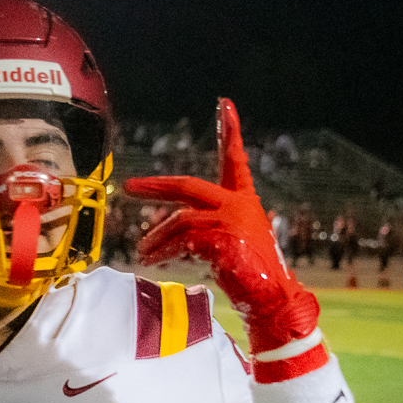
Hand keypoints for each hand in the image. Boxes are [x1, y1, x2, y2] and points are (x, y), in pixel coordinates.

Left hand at [125, 98, 316, 352]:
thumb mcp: (231, 244)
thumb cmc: (252, 277)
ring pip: (180, 220)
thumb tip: (169, 230)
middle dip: (156, 186)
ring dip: (157, 237)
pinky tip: (155, 261)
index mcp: (244, 200)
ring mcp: (231, 219)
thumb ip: (206, 229)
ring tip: (143, 253)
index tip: (224, 104)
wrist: (273, 298)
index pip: (235, 159)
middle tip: (129, 187)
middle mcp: (238, 204)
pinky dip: (165, 251)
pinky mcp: (222, 238)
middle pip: (188, 186)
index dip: (229, 131)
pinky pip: (183, 241)